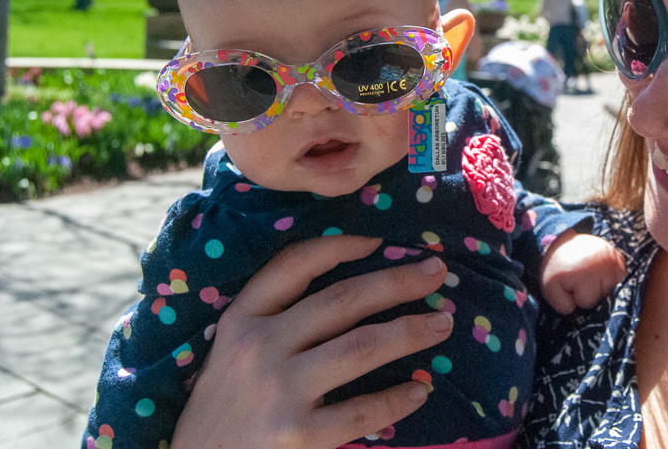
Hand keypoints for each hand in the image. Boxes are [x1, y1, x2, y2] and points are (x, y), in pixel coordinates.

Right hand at [171, 236, 452, 448]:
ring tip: (443, 323)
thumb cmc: (225, 405)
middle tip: (438, 271)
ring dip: (410, 331)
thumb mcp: (232, 350)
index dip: (341, 245)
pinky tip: (420, 389)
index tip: (382, 239)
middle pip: (342, 300)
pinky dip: (397, 398)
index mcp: (241, 319)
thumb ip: (275, 318)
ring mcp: (278, 392)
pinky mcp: (297, 436)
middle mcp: (259, 348)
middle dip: (397, 282)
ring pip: (360, 347)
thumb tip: (356, 287)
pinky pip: (362, 410)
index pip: (293, 264)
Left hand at [540, 230, 626, 313]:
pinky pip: (620, 276)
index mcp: (584, 273)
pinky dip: (611, 276)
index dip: (576, 297)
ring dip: (600, 285)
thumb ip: (562, 305)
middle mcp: (603, 265)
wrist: (563, 241)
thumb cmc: (556, 268)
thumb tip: (576, 309)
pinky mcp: (618, 256)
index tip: (569, 284)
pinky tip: (599, 270)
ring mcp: (612, 259)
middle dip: (589, 291)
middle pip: (601, 296)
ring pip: (611, 288)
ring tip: (587, 272)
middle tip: (578, 277)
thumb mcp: (549, 288)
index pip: (587, 302)